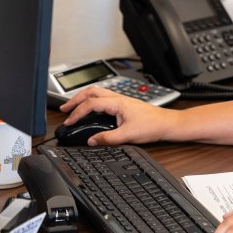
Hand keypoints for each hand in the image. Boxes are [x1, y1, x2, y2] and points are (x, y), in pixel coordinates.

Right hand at [59, 86, 179, 145]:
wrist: (168, 123)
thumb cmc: (153, 126)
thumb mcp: (128, 135)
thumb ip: (107, 139)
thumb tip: (91, 140)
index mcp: (118, 103)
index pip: (91, 103)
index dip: (77, 112)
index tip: (68, 122)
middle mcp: (119, 98)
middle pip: (92, 92)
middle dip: (75, 99)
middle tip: (64, 109)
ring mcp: (122, 100)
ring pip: (98, 93)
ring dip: (84, 98)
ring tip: (74, 107)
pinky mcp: (125, 105)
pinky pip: (104, 98)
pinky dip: (93, 101)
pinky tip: (91, 109)